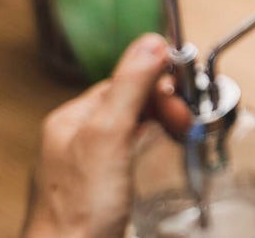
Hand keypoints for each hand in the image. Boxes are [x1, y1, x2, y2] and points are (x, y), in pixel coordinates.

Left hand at [22, 34, 191, 237]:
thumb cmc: (78, 211)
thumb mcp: (109, 137)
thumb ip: (129, 88)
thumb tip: (150, 43)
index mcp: (71, 119)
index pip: (122, 82)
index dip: (157, 86)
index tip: (182, 97)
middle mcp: (75, 138)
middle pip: (128, 103)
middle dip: (161, 105)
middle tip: (184, 121)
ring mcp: (86, 164)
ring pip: (131, 128)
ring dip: (158, 124)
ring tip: (180, 132)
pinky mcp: (100, 187)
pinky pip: (129, 153)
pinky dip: (150, 147)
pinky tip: (157, 156)